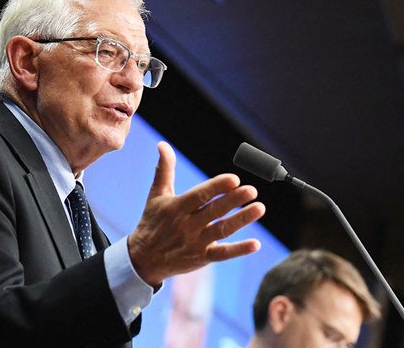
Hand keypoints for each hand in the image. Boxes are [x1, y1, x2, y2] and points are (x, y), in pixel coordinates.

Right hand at [128, 141, 264, 286]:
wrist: (144, 259)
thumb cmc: (152, 221)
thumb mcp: (156, 195)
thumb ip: (164, 169)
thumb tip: (162, 144)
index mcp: (176, 207)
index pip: (199, 195)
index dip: (216, 187)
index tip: (234, 179)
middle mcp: (186, 225)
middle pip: (213, 211)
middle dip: (233, 200)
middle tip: (252, 190)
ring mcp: (195, 243)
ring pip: (221, 230)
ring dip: (241, 220)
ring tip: (259, 208)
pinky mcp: (201, 258)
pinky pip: (222, 254)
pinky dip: (239, 250)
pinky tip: (255, 244)